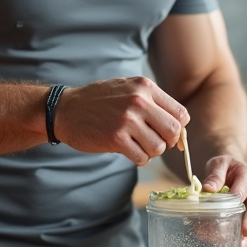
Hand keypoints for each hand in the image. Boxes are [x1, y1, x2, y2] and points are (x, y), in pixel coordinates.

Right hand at [54, 77, 189, 164]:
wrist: (65, 109)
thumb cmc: (99, 101)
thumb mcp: (127, 88)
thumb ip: (152, 102)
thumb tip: (179, 128)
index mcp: (145, 87)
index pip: (180, 113)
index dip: (178, 128)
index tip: (168, 135)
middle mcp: (138, 101)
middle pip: (173, 131)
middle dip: (167, 142)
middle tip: (154, 142)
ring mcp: (127, 120)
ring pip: (159, 147)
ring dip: (151, 152)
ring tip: (138, 145)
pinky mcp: (116, 138)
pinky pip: (142, 158)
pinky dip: (139, 159)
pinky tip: (129, 151)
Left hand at [202, 156, 246, 246]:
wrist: (226, 170)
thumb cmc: (223, 166)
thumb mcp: (218, 164)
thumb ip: (215, 175)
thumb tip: (208, 189)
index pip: (245, 186)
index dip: (241, 196)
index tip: (234, 206)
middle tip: (246, 232)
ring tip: (240, 245)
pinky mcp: (245, 214)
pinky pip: (245, 225)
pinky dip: (238, 236)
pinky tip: (230, 245)